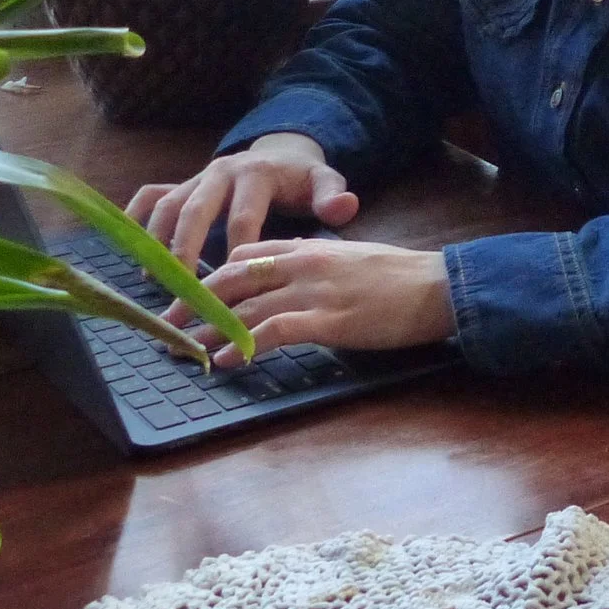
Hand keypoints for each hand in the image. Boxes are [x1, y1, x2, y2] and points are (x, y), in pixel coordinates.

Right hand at [126, 132, 359, 271]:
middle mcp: (222, 171)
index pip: (243, 217)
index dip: (237, 252)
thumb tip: (345, 208)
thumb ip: (333, 197)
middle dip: (186, 249)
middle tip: (182, 287)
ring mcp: (197, 176)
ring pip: (170, 205)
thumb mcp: (323, 184)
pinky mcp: (182, 182)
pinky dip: (136, 216)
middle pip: (197, 210)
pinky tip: (131, 248)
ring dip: (159, 240)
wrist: (280, 152)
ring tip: (156, 279)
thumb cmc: (300, 180)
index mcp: (257, 174)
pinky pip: (151, 194)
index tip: (233, 286)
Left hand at [174, 238, 456, 364]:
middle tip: (169, 324)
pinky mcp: (328, 320)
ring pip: (245, 307)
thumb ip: (316, 263)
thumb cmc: (400, 277)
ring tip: (187, 350)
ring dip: (210, 331)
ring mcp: (314, 291)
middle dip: (195, 302)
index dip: (211, 277)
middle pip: (232, 278)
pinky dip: (243, 346)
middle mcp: (304, 263)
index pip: (246, 254)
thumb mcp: (351, 258)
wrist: (438, 286)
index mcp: (309, 247)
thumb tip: (290, 278)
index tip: (190, 297)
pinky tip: (226, 361)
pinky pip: (272, 331)